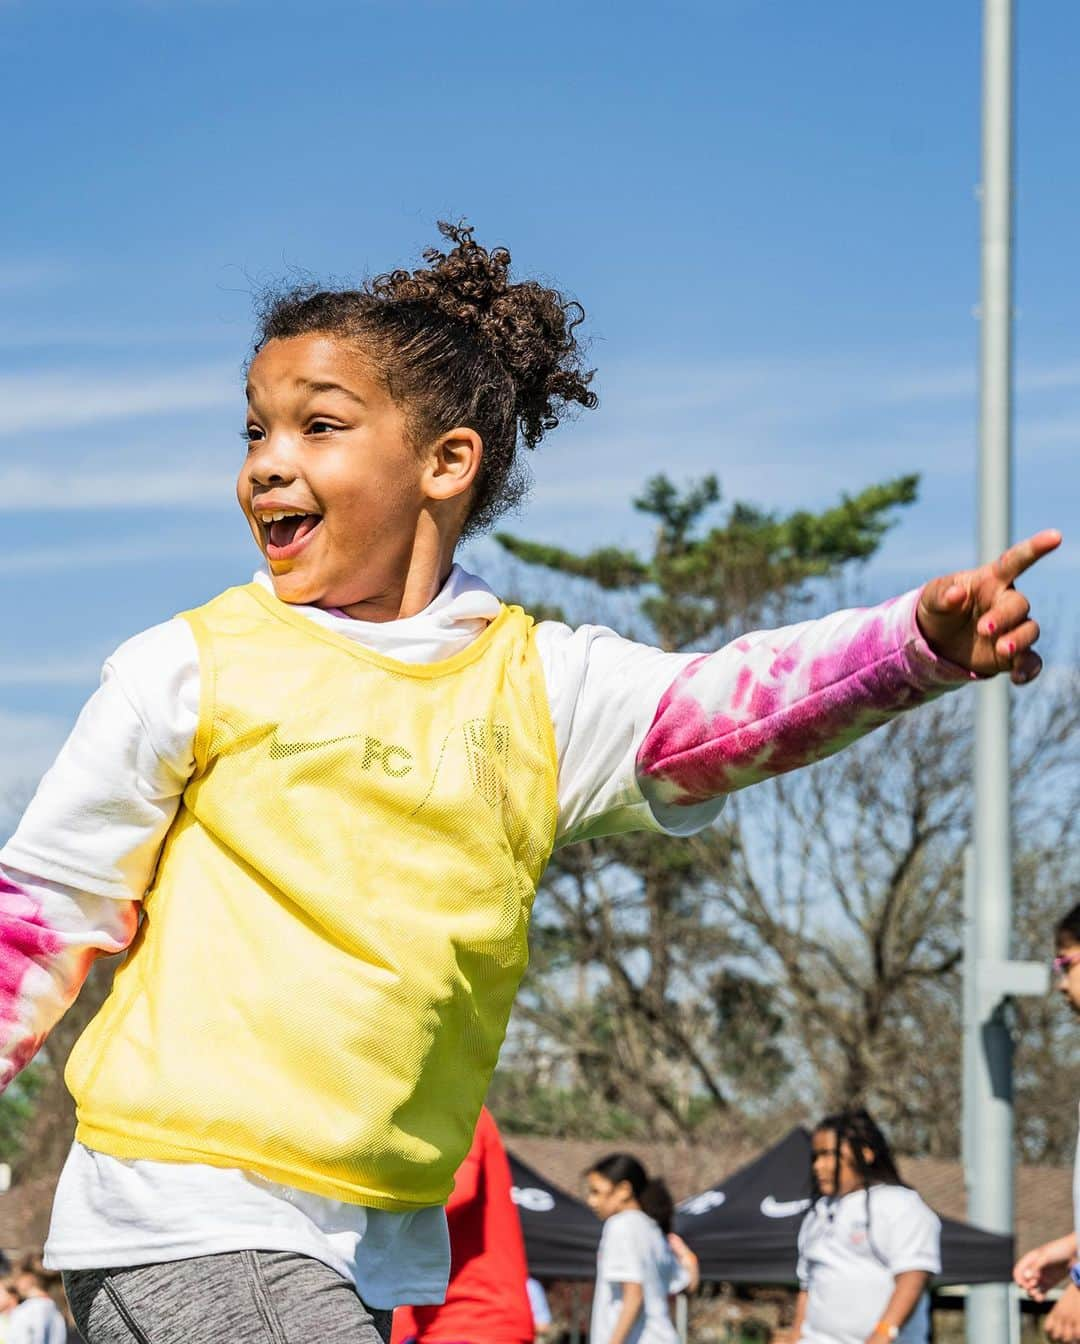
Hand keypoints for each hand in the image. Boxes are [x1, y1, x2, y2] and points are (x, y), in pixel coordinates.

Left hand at [916, 529, 1060, 683]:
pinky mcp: (1012, 654)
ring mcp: (1012, 628)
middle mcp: (1007, 602)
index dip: (1035, 548)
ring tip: (1001, 649)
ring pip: (1030, 630)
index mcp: (991, 580)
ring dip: (1019, 640)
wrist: (935, 641)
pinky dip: (1028, 670)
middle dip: (1005, 616)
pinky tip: (1017, 679)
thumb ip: (941, 594)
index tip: (1055, 537)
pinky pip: (1030, 661)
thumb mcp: (931, 598)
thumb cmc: (938, 608)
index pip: (1015, 561)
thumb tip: (956, 594)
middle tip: (983, 629)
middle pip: (1019, 604)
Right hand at [1014, 1242, 1071, 1300]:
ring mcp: (1041, 1277)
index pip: (1019, 1270)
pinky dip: (1039, 1297)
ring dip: (1031, 1293)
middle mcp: (1034, 1269)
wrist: (1073, 1253)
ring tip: (1037, 1296)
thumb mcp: (1045, 1257)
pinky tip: (1040, 1299)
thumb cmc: (1058, 1251)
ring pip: (1032, 1288)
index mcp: (1030, 1260)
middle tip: (1032, 1288)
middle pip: (1024, 1281)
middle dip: (1026, 1286)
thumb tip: (1027, 1277)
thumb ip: (1036, 1266)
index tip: (1021, 1285)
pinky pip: (1041, 1292)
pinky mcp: (1049, 1283)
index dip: (1018, 1278)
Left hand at [1045, 1283, 1079, 1341]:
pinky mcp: (1079, 1320)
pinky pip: (1077, 1335)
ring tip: (1075, 1338)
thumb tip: (1058, 1330)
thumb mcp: (1063, 1304)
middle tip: (1069, 1338)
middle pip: (1056, 1336)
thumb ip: (1059, 1315)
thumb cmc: (1075, 1295)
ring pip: (1066, 1339)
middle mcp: (1061, 1316)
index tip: (1059, 1337)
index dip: (1053, 1336)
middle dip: (1063, 1339)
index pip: (1048, 1329)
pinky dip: (1079, 1338)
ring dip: (1071, 1340)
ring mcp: (1070, 1318)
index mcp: (1056, 1311)